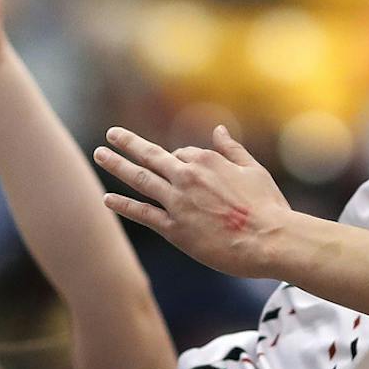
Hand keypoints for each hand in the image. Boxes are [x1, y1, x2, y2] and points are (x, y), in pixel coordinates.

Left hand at [95, 125, 295, 276]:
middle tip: (111, 134)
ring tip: (99, 154)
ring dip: (117, 165)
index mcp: (207, 159)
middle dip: (128, 143)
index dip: (180, 160)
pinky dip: (123, 205)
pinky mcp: (174, 229)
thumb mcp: (253, 170)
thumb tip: (218, 129)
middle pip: (150, 155)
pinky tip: (106, 198)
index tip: (182, 169)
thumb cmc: (268, 206)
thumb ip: (232, 149)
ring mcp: (177, 202)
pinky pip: (142, 213)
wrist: (269, 239)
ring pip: (140, 178)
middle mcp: (187, 175)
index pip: (182, 154)